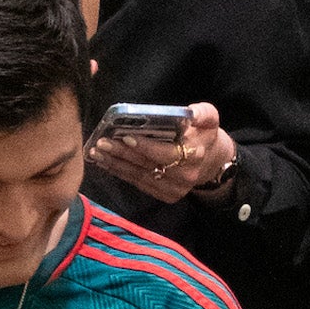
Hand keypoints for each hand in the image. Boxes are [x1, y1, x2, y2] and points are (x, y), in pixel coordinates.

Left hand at [90, 104, 234, 204]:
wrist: (212, 161)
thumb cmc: (205, 135)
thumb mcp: (210, 118)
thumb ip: (203, 112)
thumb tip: (190, 114)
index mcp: (195, 156)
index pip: (166, 154)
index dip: (146, 147)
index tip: (126, 136)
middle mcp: (184, 176)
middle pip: (147, 165)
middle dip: (122, 154)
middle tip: (102, 143)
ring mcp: (174, 189)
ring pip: (139, 176)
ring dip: (116, 165)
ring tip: (97, 153)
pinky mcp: (166, 196)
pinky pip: (139, 183)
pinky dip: (121, 173)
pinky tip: (106, 163)